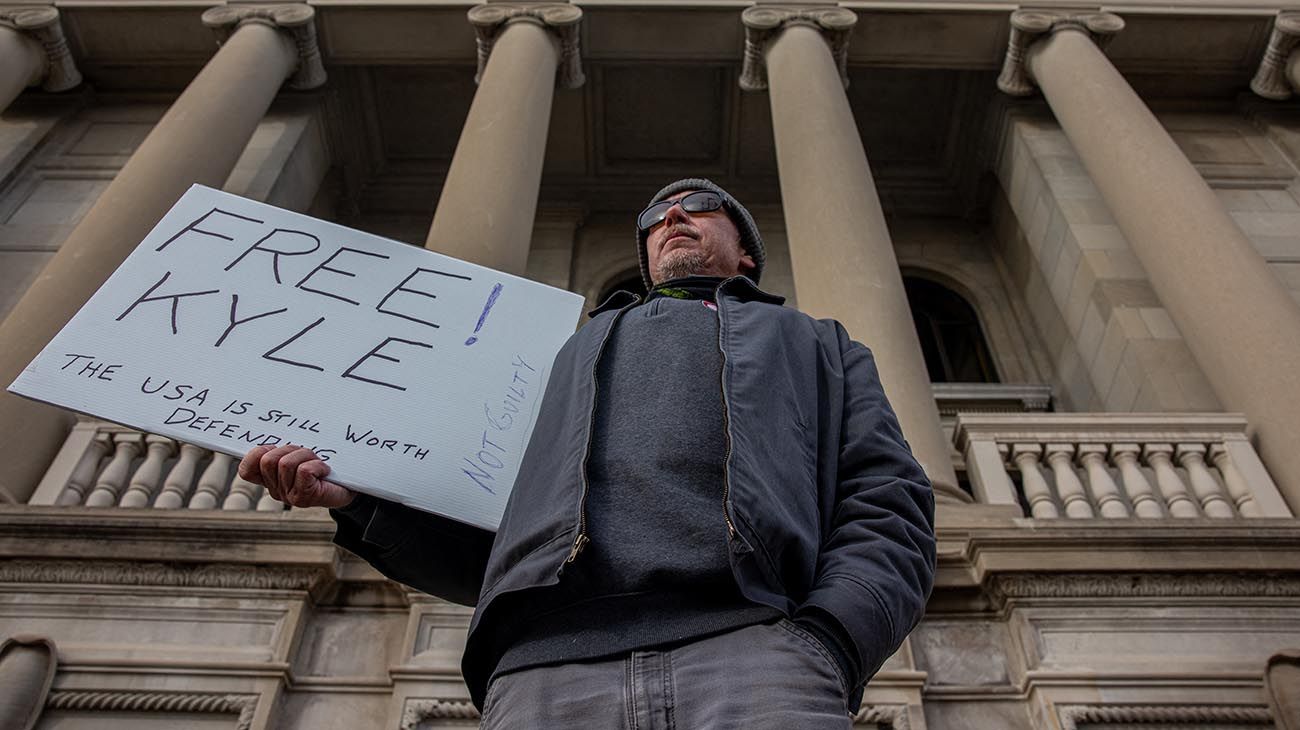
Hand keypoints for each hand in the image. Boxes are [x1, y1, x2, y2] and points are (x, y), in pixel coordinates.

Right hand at [237, 445, 355, 508]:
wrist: (350, 486)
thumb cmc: (325, 466)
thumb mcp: (302, 453)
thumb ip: (285, 447)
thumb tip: (275, 424)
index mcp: (271, 478)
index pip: (246, 470)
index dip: (254, 455)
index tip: (272, 446)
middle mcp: (276, 489)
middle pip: (268, 460)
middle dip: (290, 449)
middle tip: (307, 454)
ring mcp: (288, 496)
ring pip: (286, 464)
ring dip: (306, 456)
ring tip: (318, 462)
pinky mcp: (303, 499)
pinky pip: (303, 471)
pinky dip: (317, 465)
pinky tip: (325, 471)